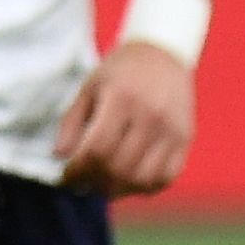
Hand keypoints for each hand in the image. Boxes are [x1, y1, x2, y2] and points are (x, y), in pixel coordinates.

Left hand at [53, 42, 193, 197]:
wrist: (162, 54)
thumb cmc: (119, 71)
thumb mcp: (89, 87)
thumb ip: (72, 122)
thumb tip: (59, 156)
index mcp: (122, 98)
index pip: (98, 148)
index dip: (78, 169)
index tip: (67, 176)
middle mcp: (151, 115)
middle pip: (120, 166)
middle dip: (95, 182)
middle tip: (82, 184)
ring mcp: (172, 129)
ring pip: (143, 178)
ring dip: (118, 190)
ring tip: (102, 185)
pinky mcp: (185, 139)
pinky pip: (166, 177)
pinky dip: (144, 188)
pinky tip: (127, 182)